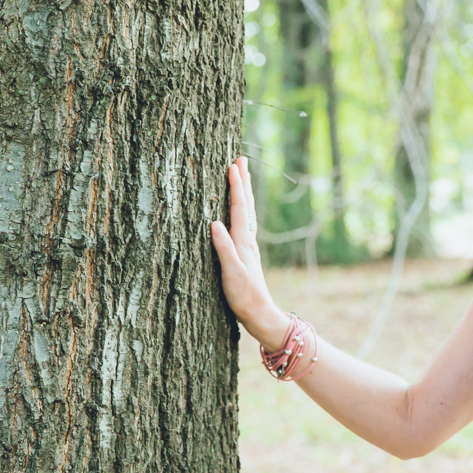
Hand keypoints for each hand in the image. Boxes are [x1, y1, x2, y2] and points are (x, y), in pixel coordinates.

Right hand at [210, 157, 288, 347]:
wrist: (259, 313)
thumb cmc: (243, 295)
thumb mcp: (230, 273)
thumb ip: (223, 248)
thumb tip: (213, 222)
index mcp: (243, 241)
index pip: (239, 207)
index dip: (235, 185)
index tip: (233, 164)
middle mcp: (248, 240)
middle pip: (246, 204)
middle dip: (243, 181)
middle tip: (241, 159)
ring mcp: (248, 246)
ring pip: (247, 212)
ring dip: (244, 192)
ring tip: (242, 177)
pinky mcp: (246, 253)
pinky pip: (245, 223)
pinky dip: (243, 210)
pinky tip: (241, 212)